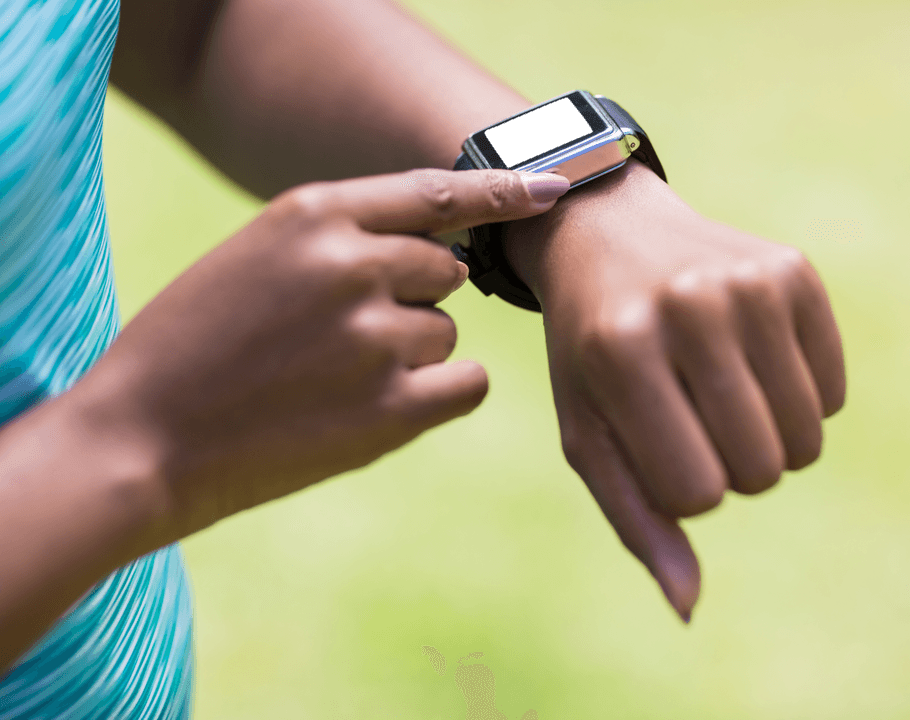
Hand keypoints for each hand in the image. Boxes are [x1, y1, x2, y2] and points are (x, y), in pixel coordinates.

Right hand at [67, 168, 569, 540]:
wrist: (141, 438)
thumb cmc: (195, 344)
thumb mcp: (255, 256)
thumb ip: (341, 239)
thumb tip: (437, 252)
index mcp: (314, 213)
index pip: (436, 192)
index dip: (499, 191)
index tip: (550, 190)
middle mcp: (353, 264)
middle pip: (443, 269)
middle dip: (410, 297)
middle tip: (340, 334)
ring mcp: (374, 337)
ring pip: (444, 330)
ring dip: (409, 352)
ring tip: (331, 378)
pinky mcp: (391, 409)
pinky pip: (466, 382)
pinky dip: (441, 392)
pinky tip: (385, 405)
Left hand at [503, 160, 845, 619]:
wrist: (607, 236)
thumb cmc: (590, 353)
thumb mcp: (589, 433)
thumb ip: (637, 521)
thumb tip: (689, 608)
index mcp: (622, 352)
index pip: (697, 494)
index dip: (680, 489)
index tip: (657, 446)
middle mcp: (689, 307)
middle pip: (759, 470)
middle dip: (727, 469)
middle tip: (691, 420)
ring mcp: (749, 282)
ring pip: (804, 440)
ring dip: (766, 441)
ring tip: (719, 396)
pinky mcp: (795, 270)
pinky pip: (833, 394)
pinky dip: (799, 401)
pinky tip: (750, 362)